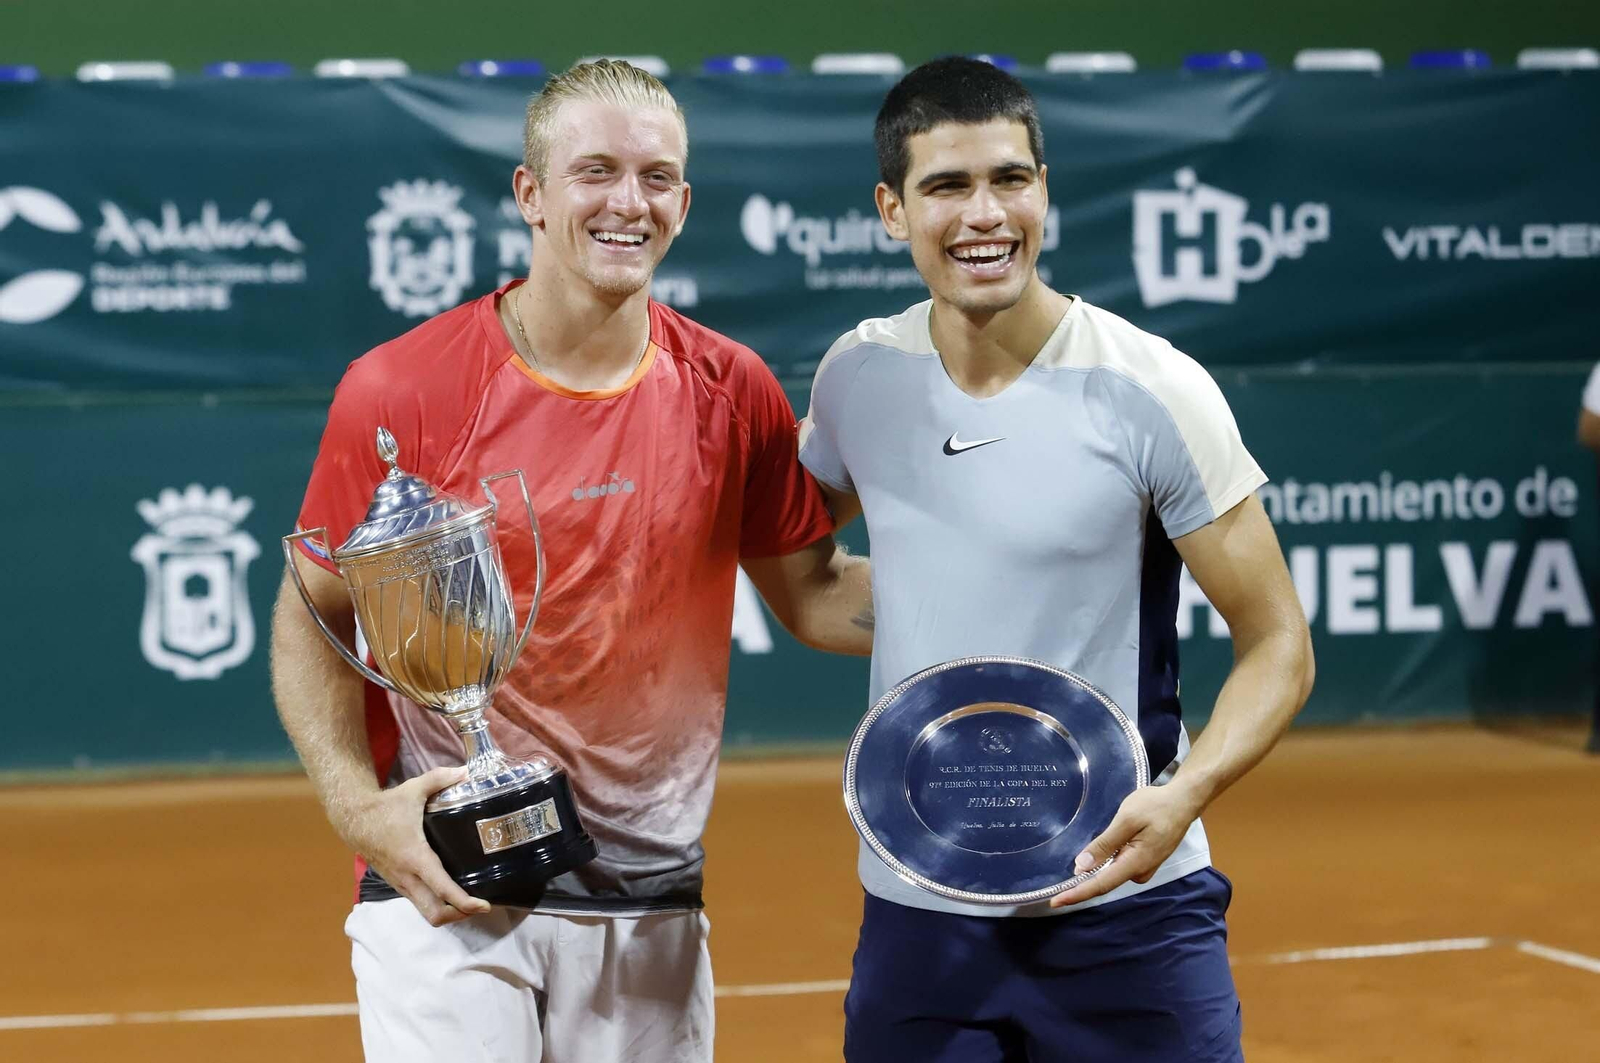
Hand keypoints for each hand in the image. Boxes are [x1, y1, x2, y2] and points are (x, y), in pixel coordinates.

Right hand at [346, 766, 492, 925]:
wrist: (353, 820)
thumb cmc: (386, 806)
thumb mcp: (413, 789)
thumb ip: (441, 778)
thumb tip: (466, 771)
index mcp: (415, 857)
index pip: (442, 889)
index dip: (464, 903)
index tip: (484, 905)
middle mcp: (407, 877)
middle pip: (434, 914)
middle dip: (459, 915)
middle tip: (480, 906)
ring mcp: (401, 884)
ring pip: (426, 912)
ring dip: (449, 913)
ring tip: (471, 902)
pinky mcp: (398, 884)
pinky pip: (419, 903)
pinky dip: (437, 904)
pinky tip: (451, 892)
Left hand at [1048, 783, 1203, 907]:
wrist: (1184, 800)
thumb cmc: (1156, 806)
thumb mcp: (1126, 820)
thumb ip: (1105, 844)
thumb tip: (1082, 867)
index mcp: (1135, 863)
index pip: (1101, 885)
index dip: (1077, 894)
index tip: (1056, 902)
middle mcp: (1140, 871)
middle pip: (1105, 881)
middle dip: (1083, 882)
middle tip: (1058, 886)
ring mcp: (1145, 867)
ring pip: (1112, 871)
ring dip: (1096, 868)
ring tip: (1085, 859)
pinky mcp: (1145, 860)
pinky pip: (1120, 864)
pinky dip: (1107, 861)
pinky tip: (1101, 852)